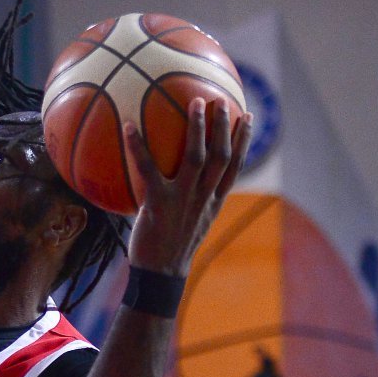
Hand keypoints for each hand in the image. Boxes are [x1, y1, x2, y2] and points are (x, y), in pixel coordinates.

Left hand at [124, 98, 252, 276]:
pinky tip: (130, 126)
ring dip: (197, 127)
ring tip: (195, 101)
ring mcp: (183, 200)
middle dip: (224, 127)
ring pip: (197, 157)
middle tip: (222, 101)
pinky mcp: (159, 204)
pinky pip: (149, 169)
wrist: (160, 276)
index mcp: (212, 202)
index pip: (234, 166)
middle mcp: (203, 198)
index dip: (243, 140)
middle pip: (221, 156)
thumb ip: (190, 201)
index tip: (247, 117)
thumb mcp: (189, 224)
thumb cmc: (169, 249)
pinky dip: (139, 146)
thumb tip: (179, 180)